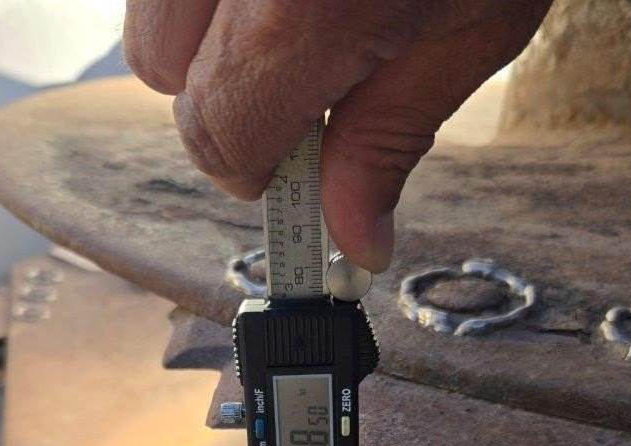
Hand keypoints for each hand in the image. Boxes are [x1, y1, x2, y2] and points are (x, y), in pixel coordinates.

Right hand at [124, 0, 551, 271]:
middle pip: (158, 67)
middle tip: (306, 87)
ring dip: (204, 32)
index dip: (258, 169)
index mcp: (295, 10)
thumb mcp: (479, 22)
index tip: (300, 177)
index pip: (220, 134)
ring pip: (151, 6)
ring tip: (297, 13)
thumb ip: (395, 133)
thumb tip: (349, 237)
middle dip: (222, 97)